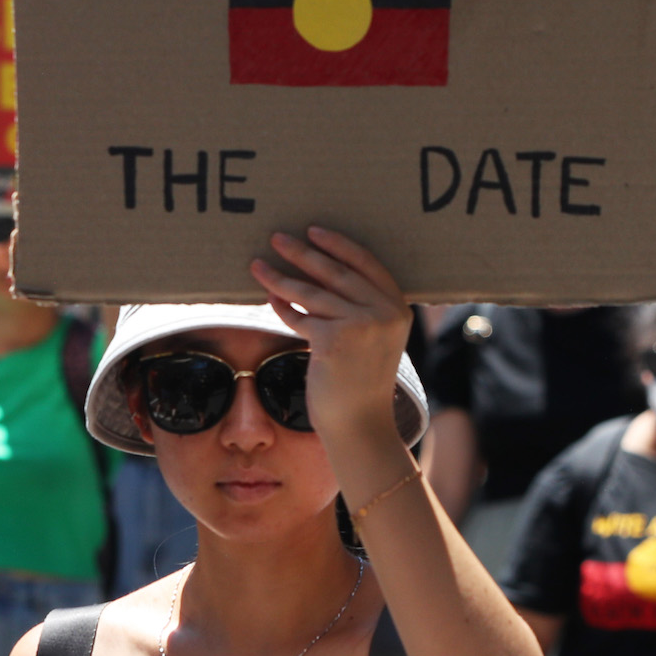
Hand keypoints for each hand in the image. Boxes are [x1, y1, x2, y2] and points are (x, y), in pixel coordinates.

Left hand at [250, 227, 411, 442]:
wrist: (360, 424)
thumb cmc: (361, 383)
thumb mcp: (374, 339)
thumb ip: (359, 307)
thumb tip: (317, 271)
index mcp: (398, 307)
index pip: (366, 263)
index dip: (338, 244)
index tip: (313, 230)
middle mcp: (384, 312)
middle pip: (335, 272)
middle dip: (302, 252)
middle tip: (277, 237)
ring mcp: (361, 325)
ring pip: (311, 293)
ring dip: (280, 276)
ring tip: (257, 265)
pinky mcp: (334, 340)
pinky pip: (301, 316)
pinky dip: (282, 307)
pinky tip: (269, 299)